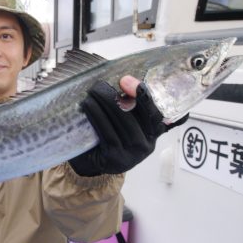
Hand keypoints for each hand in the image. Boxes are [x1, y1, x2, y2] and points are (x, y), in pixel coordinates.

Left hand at [69, 76, 187, 175]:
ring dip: (105, 103)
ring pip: (121, 121)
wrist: (90, 164)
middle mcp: (146, 146)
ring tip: (91, 92)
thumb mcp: (123, 122)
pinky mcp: (115, 159)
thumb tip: (124, 78)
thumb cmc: (107, 137)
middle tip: (99, 84)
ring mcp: (132, 155)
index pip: (155, 113)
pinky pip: (106, 132)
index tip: (126, 80)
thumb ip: (130, 106)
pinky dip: (96, 115)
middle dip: (116, 96)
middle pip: (136, 115)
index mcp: (152, 134)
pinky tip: (88, 105)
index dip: (143, 95)